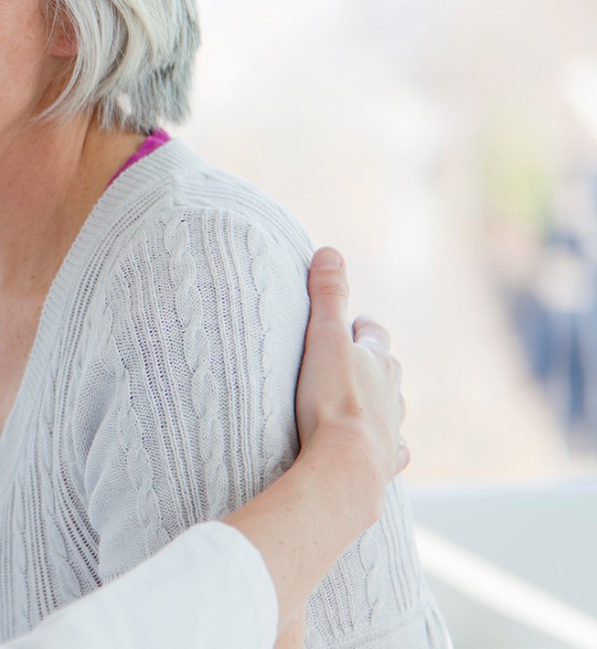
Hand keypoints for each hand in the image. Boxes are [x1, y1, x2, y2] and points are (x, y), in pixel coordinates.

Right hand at [296, 247, 408, 505]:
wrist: (346, 466)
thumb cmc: (332, 401)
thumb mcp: (323, 338)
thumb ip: (327, 295)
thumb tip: (330, 250)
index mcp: (377, 362)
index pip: (375, 335)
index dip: (364, 327)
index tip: (357, 321)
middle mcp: (391, 395)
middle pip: (388, 371)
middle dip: (375, 362)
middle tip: (357, 358)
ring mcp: (390, 430)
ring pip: (393, 409)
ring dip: (380, 403)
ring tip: (364, 403)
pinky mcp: (383, 463)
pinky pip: (394, 451)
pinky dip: (388, 445)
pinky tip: (385, 449)